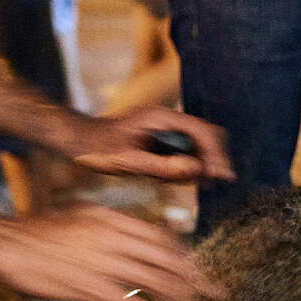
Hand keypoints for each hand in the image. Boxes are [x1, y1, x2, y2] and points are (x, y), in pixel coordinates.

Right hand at [0, 203, 226, 300]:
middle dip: (196, 278)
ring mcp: (106, 263)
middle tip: (216, 292)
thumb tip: (136, 236)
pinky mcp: (94, 288)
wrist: (8, 246)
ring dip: (184, 299)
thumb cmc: (38, 233)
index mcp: (113, 219)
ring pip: (158, 282)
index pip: (161, 237)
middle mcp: (115, 238)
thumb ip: (111, 224)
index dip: (185, 256)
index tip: (197, 270)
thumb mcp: (80, 215)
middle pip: (168, 260)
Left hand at [66, 107, 233, 182]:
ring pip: (195, 147)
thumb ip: (163, 167)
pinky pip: (181, 154)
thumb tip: (196, 171)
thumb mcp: (130, 161)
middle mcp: (166, 120)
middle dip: (210, 159)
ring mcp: (163, 130)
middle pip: (205, 137)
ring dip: (196, 166)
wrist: (77, 141)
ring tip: (178, 182)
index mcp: (161, 118)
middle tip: (208, 182)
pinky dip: (182, 168)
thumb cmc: (98, 148)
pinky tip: (166, 179)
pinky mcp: (159, 141)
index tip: (222, 175)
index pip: (202, 131)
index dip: (216, 154)